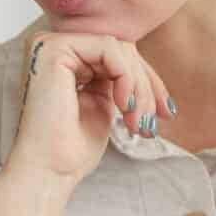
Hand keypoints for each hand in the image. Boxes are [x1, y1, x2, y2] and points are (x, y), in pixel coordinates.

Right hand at [6, 33, 174, 190]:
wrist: (50, 170)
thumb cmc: (73, 148)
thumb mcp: (104, 104)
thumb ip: (118, 80)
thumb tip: (148, 71)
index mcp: (63, 60)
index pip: (117, 57)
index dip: (146, 82)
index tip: (166, 112)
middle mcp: (53, 47)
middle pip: (120, 50)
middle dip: (147, 86)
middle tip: (155, 120)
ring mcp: (50, 44)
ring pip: (118, 49)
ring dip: (138, 87)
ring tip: (138, 122)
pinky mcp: (54, 49)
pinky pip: (108, 48)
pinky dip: (126, 77)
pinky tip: (124, 105)